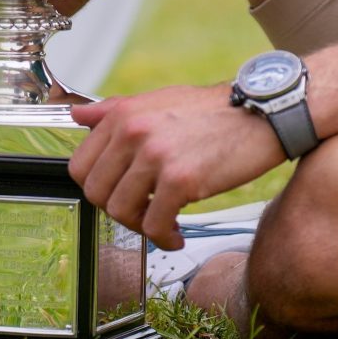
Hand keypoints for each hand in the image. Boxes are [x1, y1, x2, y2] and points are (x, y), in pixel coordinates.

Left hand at [68, 85, 285, 249]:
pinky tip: (177, 236)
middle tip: (141, 213)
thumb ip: (112, 110)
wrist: (261, 113)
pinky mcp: (181, 179)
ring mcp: (155, 156)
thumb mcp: (156, 100)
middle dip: (116, 211)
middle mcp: (132, 132)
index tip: (118, 195)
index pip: (79, 165)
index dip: (98, 188)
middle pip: (95, 192)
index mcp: (122, 115)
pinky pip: (155, 224)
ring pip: (121, 211)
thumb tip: (76, 114)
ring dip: (140, 226)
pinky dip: (164, 238)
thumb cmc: (212, 111)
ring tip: (161, 224)